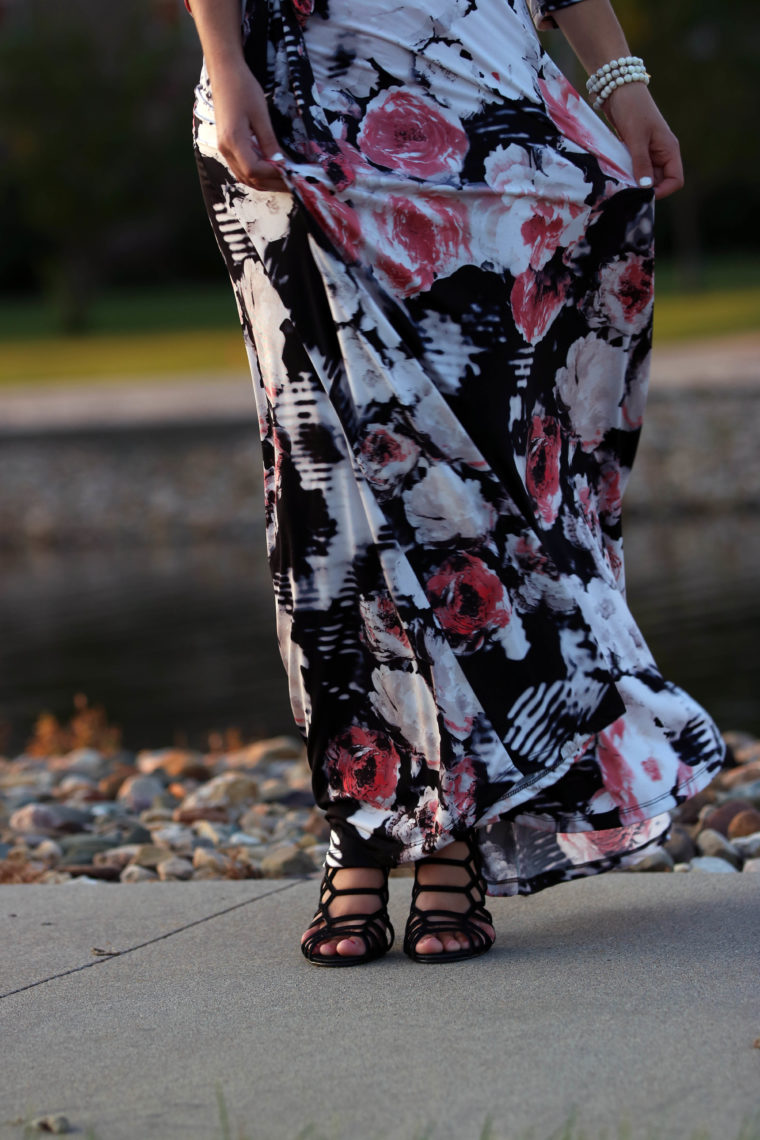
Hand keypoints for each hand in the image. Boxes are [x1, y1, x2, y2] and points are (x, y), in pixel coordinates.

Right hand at [210, 62, 287, 190]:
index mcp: (233, 141)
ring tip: (285, 180)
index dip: (273, 174)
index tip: (291, 172)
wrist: (224, 73)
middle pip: (250, 178)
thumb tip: (281, 163)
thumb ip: (269, 141)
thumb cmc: (243, 88)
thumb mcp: (260, 114)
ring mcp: (224, 149)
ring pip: (245, 177)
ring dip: (265, 182)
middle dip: (272, 183)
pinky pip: (241, 168)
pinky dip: (257, 174)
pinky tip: (271, 171)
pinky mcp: (227, 145)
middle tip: (294, 183)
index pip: (254, 170)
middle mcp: (226, 149)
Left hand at [603, 83, 683, 199]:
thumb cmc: (632, 109)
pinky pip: (634, 169)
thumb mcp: (637, 138)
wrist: (618, 88)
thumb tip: (646, 188)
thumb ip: (641, 163)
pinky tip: (616, 176)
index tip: (643, 195)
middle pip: (659, 182)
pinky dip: (627, 174)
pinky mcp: (635, 150)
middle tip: (626, 192)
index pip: (675, 180)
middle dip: (645, 189)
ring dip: (634, 182)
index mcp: (669, 150)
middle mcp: (661, 153)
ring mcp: (648, 152)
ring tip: (620, 184)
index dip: (662, 191)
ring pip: (645, 177)